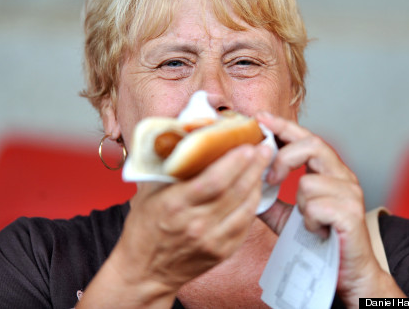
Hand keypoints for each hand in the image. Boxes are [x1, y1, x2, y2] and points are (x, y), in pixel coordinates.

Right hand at [79, 143, 272, 307]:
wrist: (145, 272)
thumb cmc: (145, 228)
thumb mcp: (149, 193)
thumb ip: (169, 167)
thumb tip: (188, 137)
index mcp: (175, 205)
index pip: (212, 181)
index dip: (233, 162)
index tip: (245, 145)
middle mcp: (195, 224)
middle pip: (234, 191)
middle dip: (253, 166)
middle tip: (264, 147)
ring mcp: (211, 241)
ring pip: (245, 207)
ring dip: (257, 182)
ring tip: (264, 163)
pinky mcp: (222, 252)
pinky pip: (245, 223)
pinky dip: (253, 203)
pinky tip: (256, 188)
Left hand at [256, 112, 403, 305]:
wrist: (349, 275)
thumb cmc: (320, 242)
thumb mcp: (289, 217)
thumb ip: (271, 199)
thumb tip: (245, 184)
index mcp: (329, 172)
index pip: (307, 138)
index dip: (284, 126)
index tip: (261, 118)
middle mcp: (344, 176)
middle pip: (313, 145)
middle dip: (284, 158)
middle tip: (270, 177)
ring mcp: (351, 194)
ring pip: (309, 182)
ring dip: (300, 205)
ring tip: (308, 222)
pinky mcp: (351, 214)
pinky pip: (316, 207)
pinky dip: (310, 222)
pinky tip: (317, 231)